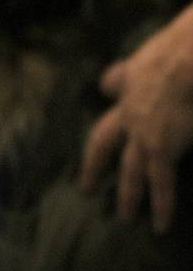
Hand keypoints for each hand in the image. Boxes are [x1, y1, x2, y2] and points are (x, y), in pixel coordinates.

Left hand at [81, 5, 192, 232]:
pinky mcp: (163, 149)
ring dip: (128, 196)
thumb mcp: (158, 46)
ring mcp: (144, 132)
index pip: (113, 87)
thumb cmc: (187, 45)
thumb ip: (142, 62)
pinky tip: (160, 225)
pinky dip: (162, 206)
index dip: (113, 90)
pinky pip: (162, 184)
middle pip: (103, 140)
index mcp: (131, 79)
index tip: (108, 101)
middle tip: (86, 187)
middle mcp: (130, 109)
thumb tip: (121, 71)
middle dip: (94, 163)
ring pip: (130, 171)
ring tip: (125, 217)